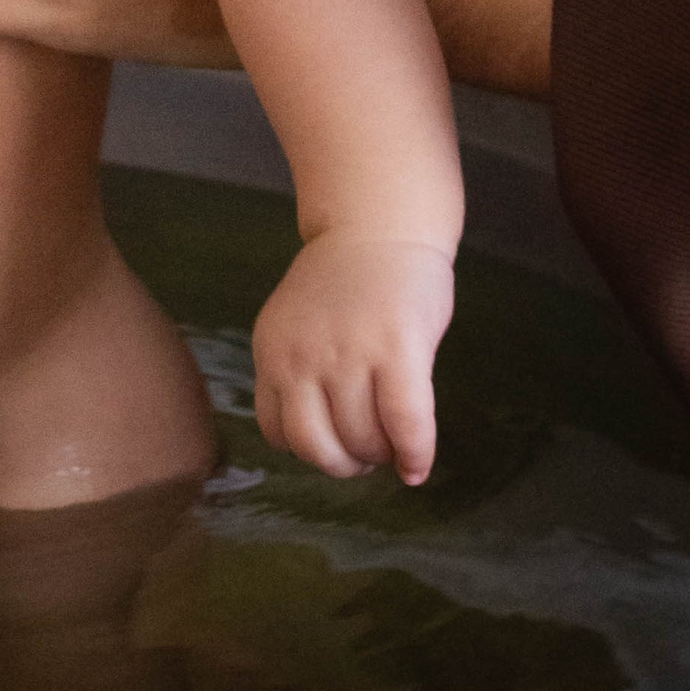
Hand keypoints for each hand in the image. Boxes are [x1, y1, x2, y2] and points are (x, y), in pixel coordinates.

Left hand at [251, 231, 453, 484]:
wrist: (379, 224)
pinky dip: (414, 455)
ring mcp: (348, 352)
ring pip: (361, 442)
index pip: (276, 432)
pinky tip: (417, 466)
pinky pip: (405, 425)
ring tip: (393, 443)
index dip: (310, 450)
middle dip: (345, 465)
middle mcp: (301, 355)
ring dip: (381, 456)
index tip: (335, 444)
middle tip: (366, 454)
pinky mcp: (397, 350)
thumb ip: (300, 373)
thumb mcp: (297, 325)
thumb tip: (327, 445)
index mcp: (272, 348)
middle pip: (316, 446)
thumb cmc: (345, 282)